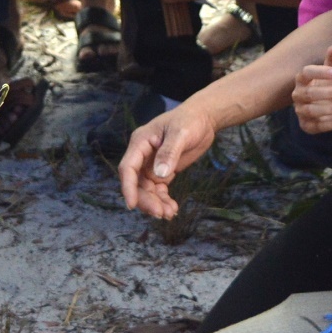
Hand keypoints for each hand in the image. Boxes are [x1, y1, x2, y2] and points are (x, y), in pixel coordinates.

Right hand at [118, 101, 218, 217]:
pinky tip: (172, 208)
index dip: (128, 187)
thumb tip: (160, 175)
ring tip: (170, 214)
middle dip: (147, 200)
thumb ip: (169, 153)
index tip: (132, 205)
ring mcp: (151, 164)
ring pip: (147, 190)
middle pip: (136, 183)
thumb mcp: (180, 134)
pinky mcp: (162, 171)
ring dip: (156, 203)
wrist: (203, 118)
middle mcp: (142, 155)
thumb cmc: (190, 120)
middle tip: (161, 214)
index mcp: (140, 143)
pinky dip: (163, 200)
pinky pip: (158, 190)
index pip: (127, 168)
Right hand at [292, 44, 331, 133]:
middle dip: (329, 93)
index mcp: (302, 79)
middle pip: (309, 94)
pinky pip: (317, 126)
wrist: (324, 103)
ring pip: (312, 111)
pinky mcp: (307, 126)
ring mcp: (301, 111)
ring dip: (331, 109)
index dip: (320, 72)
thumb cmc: (328, 84)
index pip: (306, 73)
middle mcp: (297, 95)